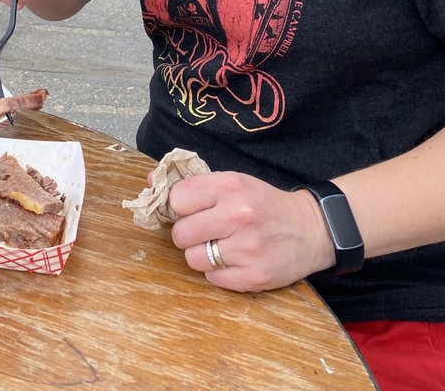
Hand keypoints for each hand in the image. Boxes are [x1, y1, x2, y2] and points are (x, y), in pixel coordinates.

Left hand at [168, 171, 334, 291]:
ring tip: (219, 246)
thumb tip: (149, 180)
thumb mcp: (233, 182)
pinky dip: (218, 272)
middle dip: (188, 234)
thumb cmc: (263, 203)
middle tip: (204, 231)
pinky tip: (233, 260)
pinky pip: (212, 279)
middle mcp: (237, 215)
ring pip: (192, 259)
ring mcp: (246, 248)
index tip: (189, 210)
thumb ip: (194, 184)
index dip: (179, 207)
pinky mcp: (254, 276)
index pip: (177, 198)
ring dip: (201, 254)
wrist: (309, 229)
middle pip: (180, 233)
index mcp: (230, 186)